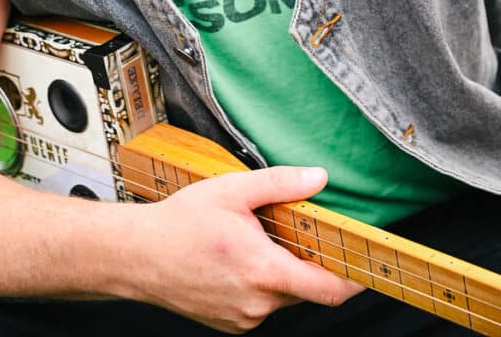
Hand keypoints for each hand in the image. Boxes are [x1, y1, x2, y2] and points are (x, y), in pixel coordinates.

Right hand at [121, 166, 362, 333]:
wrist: (136, 256)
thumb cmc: (180, 222)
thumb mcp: (232, 190)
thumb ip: (280, 184)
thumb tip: (318, 177)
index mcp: (264, 270)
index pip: (328, 288)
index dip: (352, 279)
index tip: (365, 266)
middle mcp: (258, 302)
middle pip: (303, 288)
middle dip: (304, 262)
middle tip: (289, 232)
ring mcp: (242, 318)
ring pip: (279, 295)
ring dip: (277, 272)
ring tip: (249, 242)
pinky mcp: (228, 324)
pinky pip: (257, 304)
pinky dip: (256, 283)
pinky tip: (232, 260)